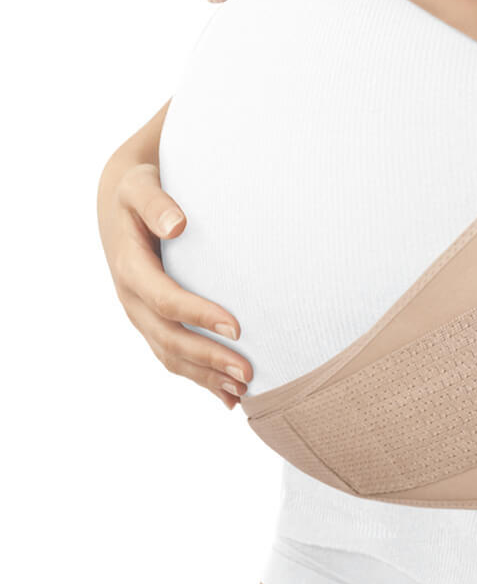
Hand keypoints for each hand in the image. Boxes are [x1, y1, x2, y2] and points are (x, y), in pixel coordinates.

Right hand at [97, 160, 251, 408]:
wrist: (120, 200)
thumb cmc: (140, 189)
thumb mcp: (141, 185)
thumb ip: (156, 203)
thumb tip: (177, 223)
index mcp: (130, 267)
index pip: (164, 299)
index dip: (198, 315)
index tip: (237, 327)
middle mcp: (131, 297)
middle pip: (169, 338)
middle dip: (208, 359)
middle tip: (249, 373)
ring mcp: (140, 314)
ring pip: (170, 355)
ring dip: (205, 377)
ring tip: (244, 391)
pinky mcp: (152, 321)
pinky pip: (172, 356)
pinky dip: (199, 378)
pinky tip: (229, 398)